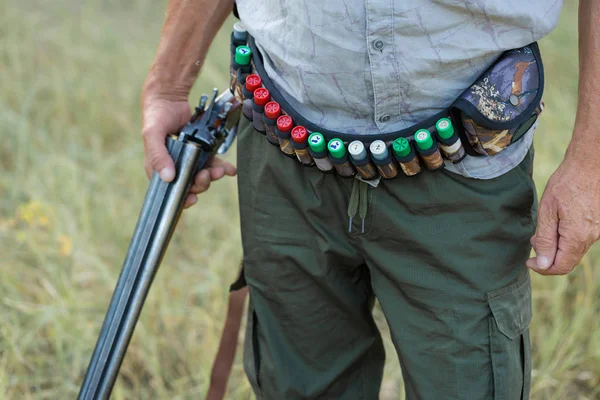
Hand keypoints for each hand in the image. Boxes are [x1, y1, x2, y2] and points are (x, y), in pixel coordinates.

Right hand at [141, 97, 235, 208]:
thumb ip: (158, 156)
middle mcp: (175, 166)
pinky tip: (230, 169)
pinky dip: (222, 167)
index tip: (192, 199)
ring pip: (203, 175)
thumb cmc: (155, 118)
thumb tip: (168, 178)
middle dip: (200, 183)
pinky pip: (212, 162)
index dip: (181, 198)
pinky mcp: (201, 151)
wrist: (169, 98)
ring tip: (221, 170)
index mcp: (160, 168)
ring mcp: (189, 159)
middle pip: (190, 184)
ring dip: (213, 176)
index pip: (170, 190)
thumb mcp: (152, 136)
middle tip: (206, 175)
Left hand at [527, 155, 599, 274]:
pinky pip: (581, 239)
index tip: (529, 261)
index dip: (543, 268)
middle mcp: (591, 237)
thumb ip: (546, 239)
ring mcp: (597, 231)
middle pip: (568, 260)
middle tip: (533, 243)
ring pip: (574, 250)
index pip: (561, 266)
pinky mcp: (598, 223)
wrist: (589, 164)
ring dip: (557, 247)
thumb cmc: (566, 184)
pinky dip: (566, 238)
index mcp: (577, 237)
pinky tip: (556, 224)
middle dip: (548, 257)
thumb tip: (543, 263)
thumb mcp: (548, 211)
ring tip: (542, 232)